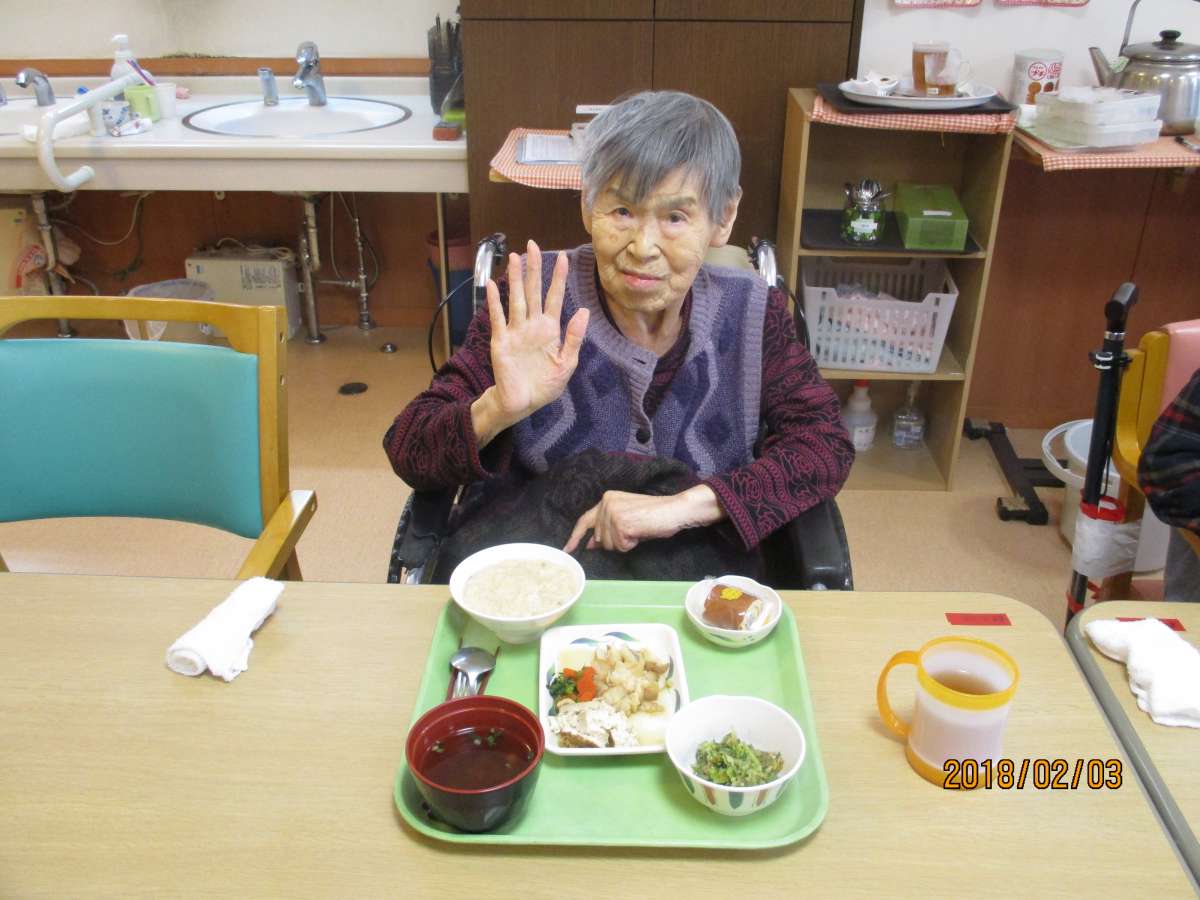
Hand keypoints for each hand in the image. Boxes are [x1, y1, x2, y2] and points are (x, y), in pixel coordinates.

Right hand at [484, 241, 588, 428]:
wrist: (522, 403)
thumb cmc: (545, 385)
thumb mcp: (566, 364)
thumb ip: (574, 338)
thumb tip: (583, 311)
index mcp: (550, 330)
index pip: (554, 298)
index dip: (558, 278)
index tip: (563, 257)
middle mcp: (532, 326)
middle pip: (533, 291)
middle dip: (534, 269)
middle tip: (533, 245)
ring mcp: (516, 331)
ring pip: (516, 299)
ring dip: (515, 279)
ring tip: (515, 258)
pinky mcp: (501, 341)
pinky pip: (498, 318)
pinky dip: (494, 301)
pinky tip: (492, 284)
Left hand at [563, 486, 724, 553]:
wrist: (674, 510)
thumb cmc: (654, 515)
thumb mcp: (625, 519)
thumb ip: (606, 528)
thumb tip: (590, 544)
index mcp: (606, 499)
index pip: (584, 520)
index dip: (575, 537)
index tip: (567, 549)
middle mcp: (606, 503)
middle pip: (599, 539)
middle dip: (616, 542)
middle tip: (634, 531)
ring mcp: (613, 514)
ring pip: (609, 545)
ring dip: (625, 543)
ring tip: (639, 530)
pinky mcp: (622, 524)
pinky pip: (621, 547)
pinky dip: (632, 545)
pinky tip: (641, 533)